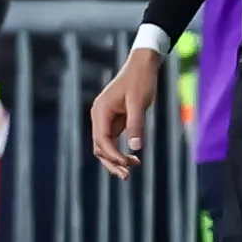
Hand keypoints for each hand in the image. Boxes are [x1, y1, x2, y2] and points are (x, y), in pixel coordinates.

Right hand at [89, 47, 161, 178]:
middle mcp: (99, 116)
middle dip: (112, 162)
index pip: (101, 140)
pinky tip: (133, 158)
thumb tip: (135, 148)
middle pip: (99, 146)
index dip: (113, 155)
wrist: (142, 65)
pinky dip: (120, 149)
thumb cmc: (141, 81)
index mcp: (101, 111)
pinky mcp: (114, 118)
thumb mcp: (140, 103)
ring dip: (116, 158)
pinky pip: (113, 139)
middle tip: (127, 176)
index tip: (127, 163)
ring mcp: (105, 118)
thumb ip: (136, 124)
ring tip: (132, 169)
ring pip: (105, 145)